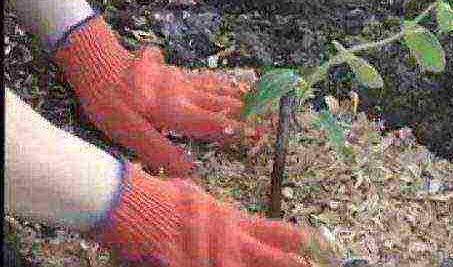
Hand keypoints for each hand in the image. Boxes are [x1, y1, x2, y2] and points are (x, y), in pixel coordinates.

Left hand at [54, 15, 264, 175]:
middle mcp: (183, 95)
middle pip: (220, 104)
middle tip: (267, 117)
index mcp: (175, 112)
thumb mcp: (127, 131)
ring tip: (256, 97)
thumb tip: (188, 168)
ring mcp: (179, 82)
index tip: (258, 134)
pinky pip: (204, 78)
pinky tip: (225, 82)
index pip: (213, 123)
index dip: (237, 130)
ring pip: (215, 89)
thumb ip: (158, 150)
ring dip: (236, 95)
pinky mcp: (172, 74)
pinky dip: (221, 82)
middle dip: (245, 111)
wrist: (97, 62)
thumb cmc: (109, 100)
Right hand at [95, 163, 337, 266]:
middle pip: (272, 257)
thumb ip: (213, 213)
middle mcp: (227, 239)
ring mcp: (209, 257)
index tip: (319, 243)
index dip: (299, 239)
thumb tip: (223, 218)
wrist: (129, 201)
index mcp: (231, 220)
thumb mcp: (194, 199)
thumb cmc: (159, 196)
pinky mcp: (188, 266)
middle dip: (295, 265)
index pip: (275, 231)